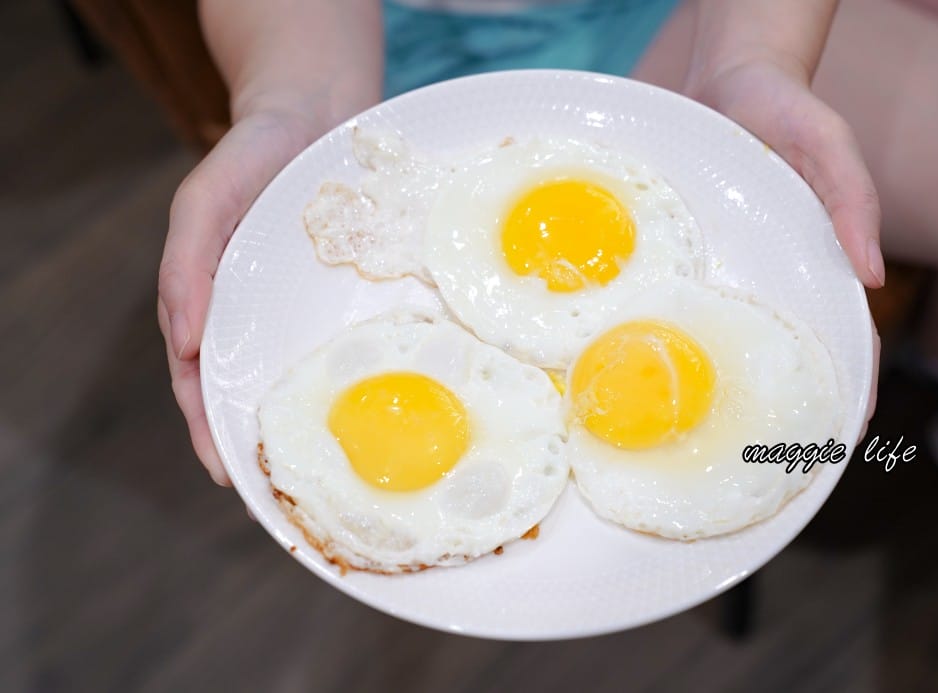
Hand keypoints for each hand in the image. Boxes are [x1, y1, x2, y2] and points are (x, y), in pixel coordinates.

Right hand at [157, 108, 326, 485]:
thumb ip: (185, 267)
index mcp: (212, 306)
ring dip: (311, 423)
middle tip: (286, 498)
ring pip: (303, 377)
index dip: (211, 434)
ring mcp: (302, 309)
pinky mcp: (345, 296)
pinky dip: (355, 376)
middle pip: (254, 394)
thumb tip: (183, 345)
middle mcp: (258, 316)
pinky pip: (349, 343)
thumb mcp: (202, 202)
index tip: (230, 480)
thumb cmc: (251, 156)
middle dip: (264, 447)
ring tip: (333, 472)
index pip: (202, 384)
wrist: (318, 113)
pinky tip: (378, 405)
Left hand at [687, 59, 882, 438]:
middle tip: (763, 466)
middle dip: (778, 409)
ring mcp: (728, 277)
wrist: (723, 81)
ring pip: (725, 343)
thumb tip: (871, 276)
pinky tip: (648, 372)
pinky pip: (679, 306)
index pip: (845, 343)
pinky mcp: (687, 262)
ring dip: (717, 388)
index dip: (845, 393)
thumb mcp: (829, 145)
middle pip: (780, 357)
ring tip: (702, 440)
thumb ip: (854, 200)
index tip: (838, 442)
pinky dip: (671, 338)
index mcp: (818, 268)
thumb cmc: (788, 112)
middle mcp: (773, 282)